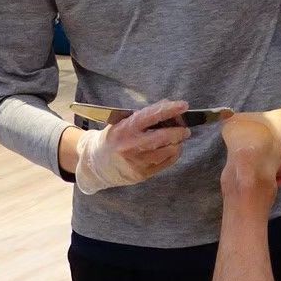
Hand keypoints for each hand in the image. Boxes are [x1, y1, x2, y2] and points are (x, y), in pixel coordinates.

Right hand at [72, 99, 191, 194]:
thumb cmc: (113, 139)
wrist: (96, 165)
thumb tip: (167, 106)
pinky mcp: (143, 174)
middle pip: (164, 136)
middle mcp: (131, 146)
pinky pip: (167, 162)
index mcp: (126, 129)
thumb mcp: (122, 122)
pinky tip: (171, 148)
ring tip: (177, 138)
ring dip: (178, 142)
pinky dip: (173, 153)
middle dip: (179, 130)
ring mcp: (138, 162)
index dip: (170, 110)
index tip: (183, 105)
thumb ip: (144, 115)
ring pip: (169, 151)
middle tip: (185, 127)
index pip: (152, 116)